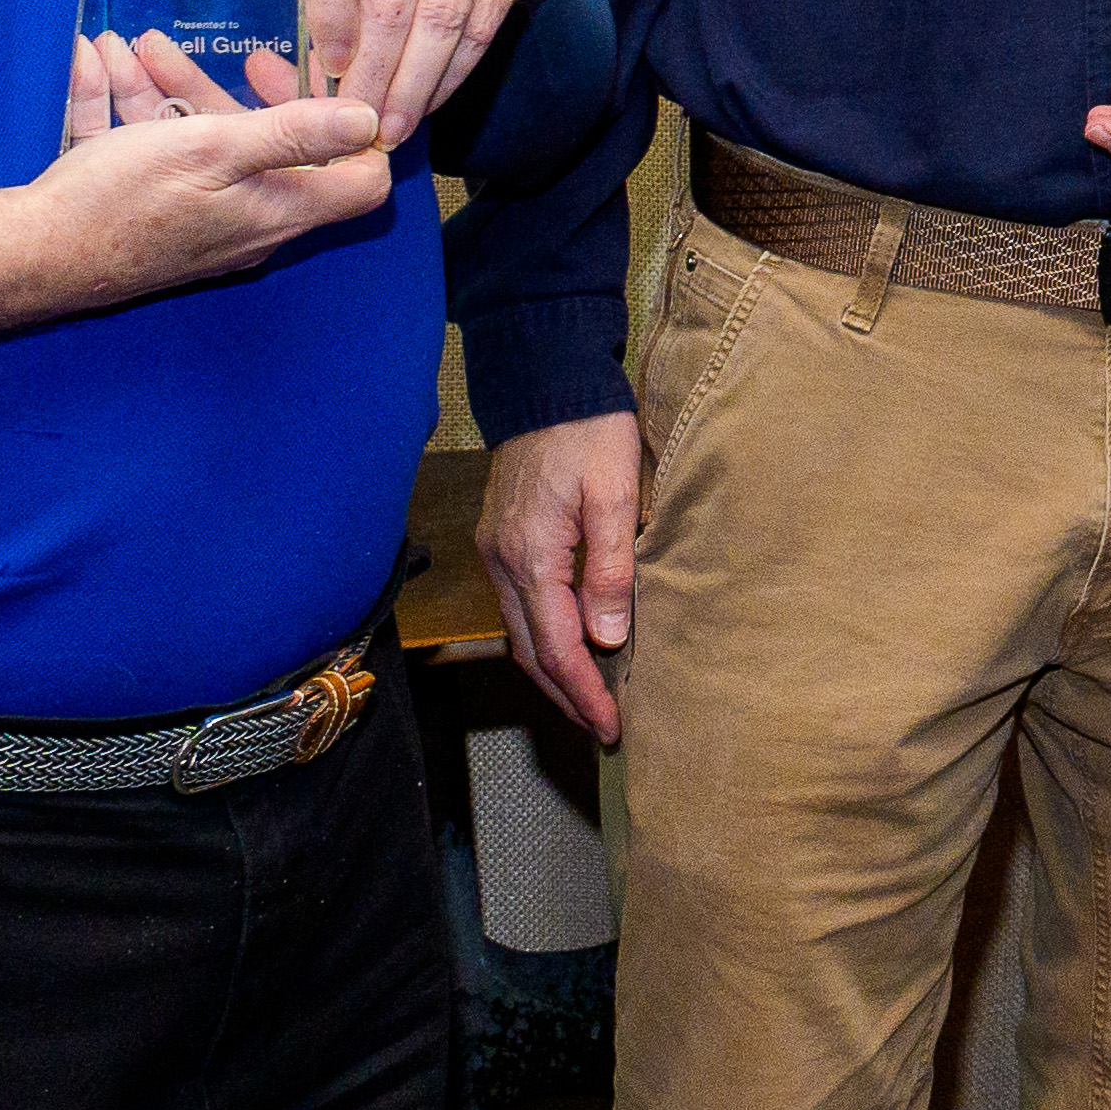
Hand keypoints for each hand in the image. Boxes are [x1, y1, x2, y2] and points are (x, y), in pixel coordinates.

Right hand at [12, 75, 392, 300]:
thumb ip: (293, 133)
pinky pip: (151, 153)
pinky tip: (93, 62)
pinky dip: (127, 108)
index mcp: (276, 209)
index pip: (358, 179)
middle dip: (235, 90)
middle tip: (227, 50)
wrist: (26, 257)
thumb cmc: (121, 203)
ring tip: (135, 43)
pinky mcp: (151, 216)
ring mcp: (198, 220)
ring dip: (170, 90)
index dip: (353, 129)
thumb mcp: (213, 150)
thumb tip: (370, 118)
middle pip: (268, 149)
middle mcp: (247, 222)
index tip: (323, 84)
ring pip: (199, 143)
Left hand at [292, 0, 543, 148]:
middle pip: (393, 0)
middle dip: (371, 70)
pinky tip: (423, 107)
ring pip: (441, 22)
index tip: (320, 67)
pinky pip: (479, 32)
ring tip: (386, 132)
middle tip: (348, 122)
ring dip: (412, 85)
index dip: (328, 12)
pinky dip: (450, 77)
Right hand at [478, 409, 643, 741]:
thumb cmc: (589, 431)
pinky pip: (520, 607)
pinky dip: (544, 637)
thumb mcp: (614, 494)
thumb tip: (607, 637)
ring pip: (520, 632)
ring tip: (590, 699)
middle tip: (601, 728)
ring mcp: (497, 551)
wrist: (547, 381)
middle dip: (565, 694)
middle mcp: (502, 562)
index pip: (556, 646)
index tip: (611, 727)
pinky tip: (572, 645)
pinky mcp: (503, 539)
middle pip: (529, 651)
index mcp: (530, 556)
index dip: (584, 692)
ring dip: (553, 670)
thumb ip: (610, 569)